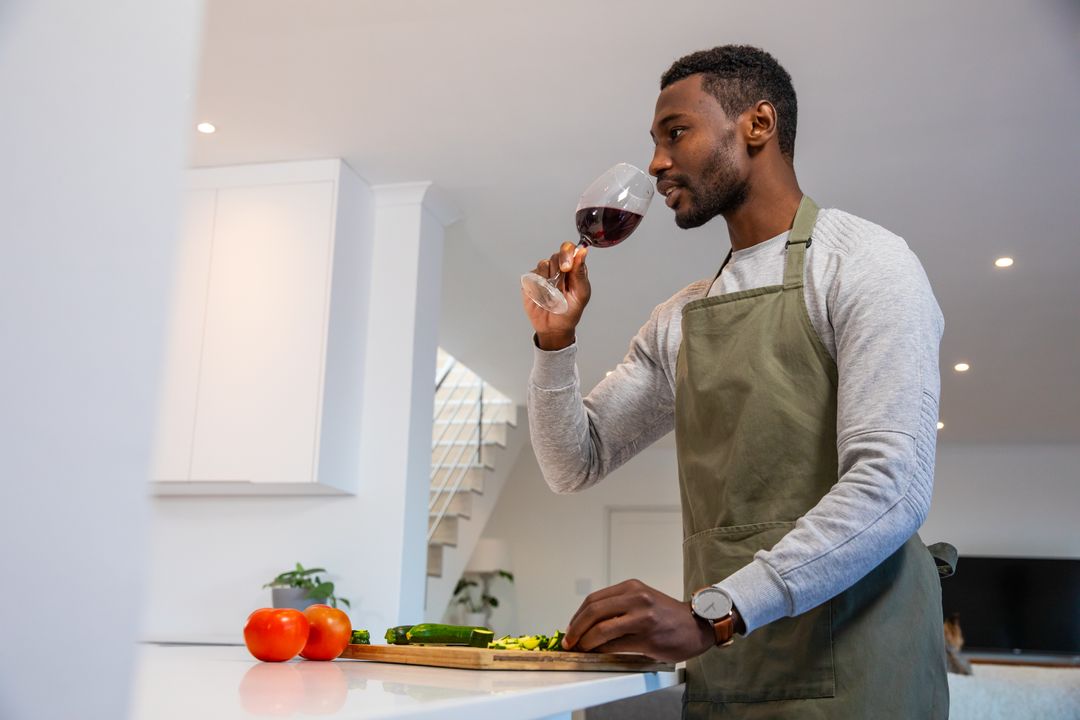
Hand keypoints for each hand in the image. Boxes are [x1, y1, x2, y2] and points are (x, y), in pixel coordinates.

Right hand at [522, 241, 590, 349]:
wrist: (554, 328)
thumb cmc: (570, 311)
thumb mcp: (581, 293)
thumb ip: (580, 272)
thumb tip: (582, 251)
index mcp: (572, 267)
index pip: (569, 249)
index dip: (567, 254)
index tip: (566, 267)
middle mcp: (557, 267)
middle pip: (555, 255)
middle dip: (558, 270)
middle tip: (560, 286)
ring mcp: (543, 273)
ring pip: (543, 264)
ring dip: (549, 280)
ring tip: (553, 295)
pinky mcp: (531, 280)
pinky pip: (532, 275)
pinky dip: (538, 286)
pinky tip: (542, 296)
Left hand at [562, 579, 715, 662]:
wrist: (696, 625)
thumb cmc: (666, 614)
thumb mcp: (642, 600)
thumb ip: (617, 607)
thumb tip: (586, 624)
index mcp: (631, 587)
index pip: (593, 600)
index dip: (577, 616)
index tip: (570, 629)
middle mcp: (636, 599)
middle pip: (593, 612)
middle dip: (576, 629)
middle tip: (569, 641)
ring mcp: (642, 618)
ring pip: (602, 630)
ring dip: (586, 642)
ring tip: (581, 649)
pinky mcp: (648, 639)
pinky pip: (616, 646)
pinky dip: (602, 652)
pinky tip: (598, 654)